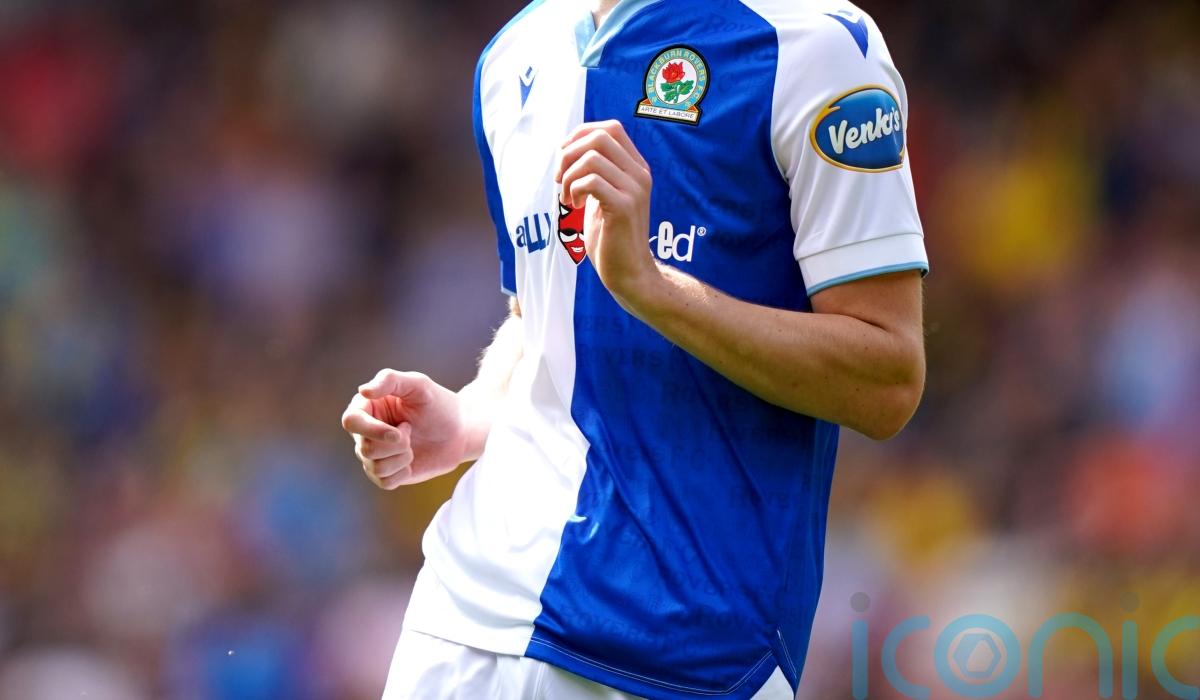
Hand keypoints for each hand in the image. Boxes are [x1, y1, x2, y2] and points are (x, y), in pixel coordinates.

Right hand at [340, 369, 468, 489]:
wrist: (459, 432)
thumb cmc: (438, 405)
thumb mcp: (419, 385)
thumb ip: (391, 380)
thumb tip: (363, 391)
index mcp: (366, 407)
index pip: (351, 421)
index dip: (372, 430)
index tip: (399, 432)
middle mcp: (365, 432)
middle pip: (365, 448)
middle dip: (397, 444)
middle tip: (411, 429)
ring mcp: (374, 454)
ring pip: (375, 467)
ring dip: (403, 457)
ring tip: (413, 443)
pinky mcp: (385, 473)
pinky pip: (384, 482)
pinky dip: (403, 472)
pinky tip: (412, 460)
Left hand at [555, 120, 660, 305]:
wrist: (630, 273)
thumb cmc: (612, 238)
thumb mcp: (603, 198)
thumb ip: (595, 173)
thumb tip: (568, 151)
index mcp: (636, 167)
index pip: (611, 128)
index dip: (580, 134)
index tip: (564, 158)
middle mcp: (640, 173)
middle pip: (600, 136)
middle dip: (570, 152)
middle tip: (560, 178)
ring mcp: (634, 189)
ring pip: (592, 157)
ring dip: (569, 175)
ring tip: (567, 197)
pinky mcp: (623, 207)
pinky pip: (591, 181)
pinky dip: (574, 190)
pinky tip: (574, 206)